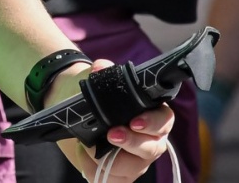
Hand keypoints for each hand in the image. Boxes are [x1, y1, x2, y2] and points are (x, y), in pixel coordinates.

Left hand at [49, 60, 175, 182]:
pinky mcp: (121, 175)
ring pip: (134, 168)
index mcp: (151, 116)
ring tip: (89, 146)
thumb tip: (101, 68)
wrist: (75, 116)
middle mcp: (150, 140)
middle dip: (133, 143)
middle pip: (153, 148)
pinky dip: (97, 170)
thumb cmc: (96, 98)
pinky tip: (85, 157)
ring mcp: (136, 160)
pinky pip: (115, 180)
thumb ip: (103, 71)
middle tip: (112, 134)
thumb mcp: (96, 81)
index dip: (153, 123)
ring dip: (111, 159)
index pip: (164, 121)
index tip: (134, 121)